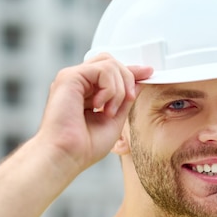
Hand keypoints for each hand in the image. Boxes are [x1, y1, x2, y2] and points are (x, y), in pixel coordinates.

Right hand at [37, 53, 152, 171]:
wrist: (68, 155)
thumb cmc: (85, 146)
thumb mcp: (114, 120)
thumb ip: (125, 100)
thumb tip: (139, 82)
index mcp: (86, 91)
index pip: (110, 71)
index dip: (131, 70)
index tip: (148, 73)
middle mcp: (78, 82)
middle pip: (111, 61)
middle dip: (128, 78)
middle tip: (129, 100)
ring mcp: (72, 78)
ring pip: (109, 63)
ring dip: (119, 89)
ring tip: (110, 111)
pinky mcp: (69, 77)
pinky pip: (102, 69)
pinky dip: (110, 89)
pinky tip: (100, 106)